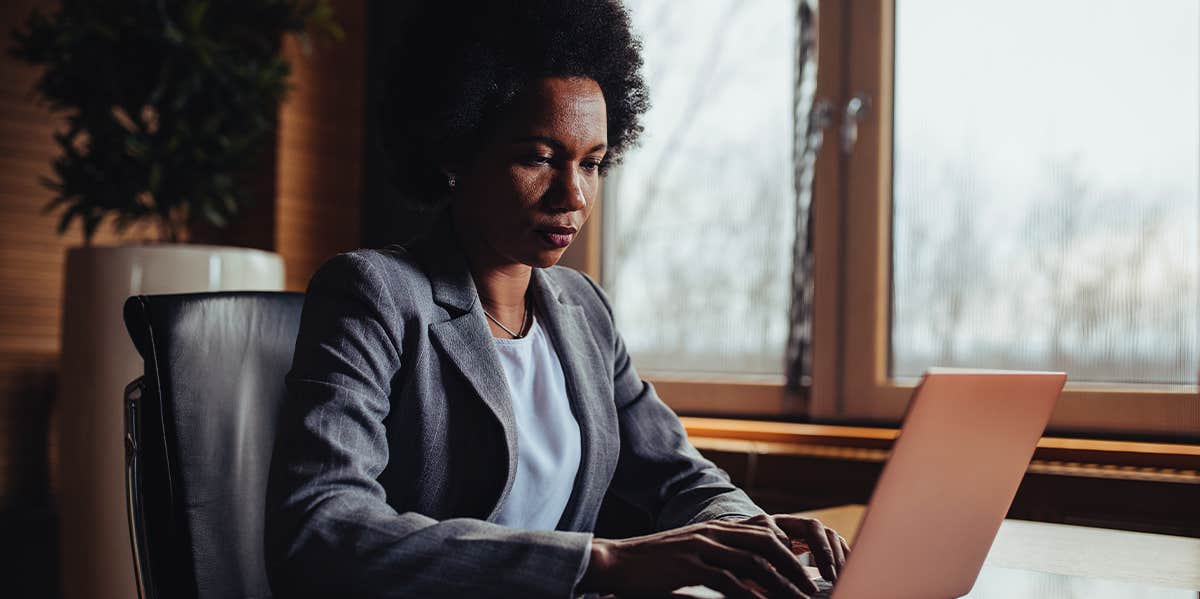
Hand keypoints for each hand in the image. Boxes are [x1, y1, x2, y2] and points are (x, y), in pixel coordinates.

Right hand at [579, 514, 847, 597]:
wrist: (617, 560)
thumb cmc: (654, 565)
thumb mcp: (691, 556)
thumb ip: (719, 560)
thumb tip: (749, 580)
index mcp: (716, 528)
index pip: (763, 535)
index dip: (789, 553)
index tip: (807, 573)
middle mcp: (712, 532)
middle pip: (765, 544)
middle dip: (793, 567)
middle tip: (812, 589)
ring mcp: (700, 546)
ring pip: (752, 561)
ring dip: (779, 582)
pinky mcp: (688, 564)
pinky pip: (727, 578)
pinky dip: (748, 593)